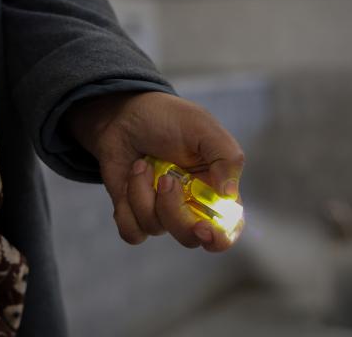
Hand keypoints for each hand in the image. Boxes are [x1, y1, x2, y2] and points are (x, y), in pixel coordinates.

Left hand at [64, 91, 244, 251]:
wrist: (122, 113)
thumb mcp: (202, 127)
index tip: (203, 228)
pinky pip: (132, 231)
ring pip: (155, 228)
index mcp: (214, 188)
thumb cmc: (167, 118)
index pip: (227, 229)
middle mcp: (189, 205)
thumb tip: (230, 195)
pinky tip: (129, 177)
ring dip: (143, 193)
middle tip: (165, 180)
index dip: (219, 238)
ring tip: (142, 164)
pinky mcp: (132, 212)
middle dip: (173, 211)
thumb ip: (225, 157)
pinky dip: (127, 206)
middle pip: (189, 237)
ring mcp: (159, 210)